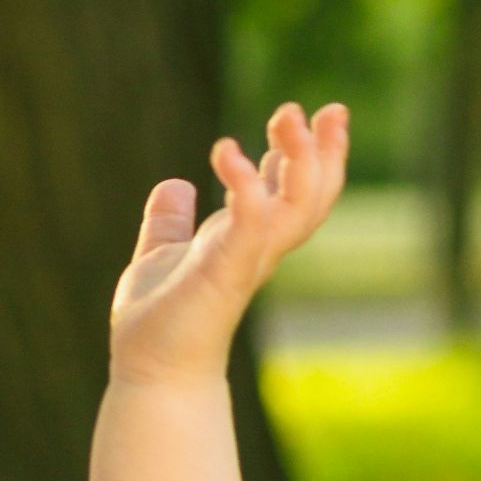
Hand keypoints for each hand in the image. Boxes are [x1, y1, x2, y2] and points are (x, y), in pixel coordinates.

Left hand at [108, 101, 350, 386]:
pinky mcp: (225, 272)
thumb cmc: (157, 322)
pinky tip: (227, 152)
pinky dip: (246, 186)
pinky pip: (249, 223)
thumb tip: (173, 184)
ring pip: (297, 204)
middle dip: (324, 150)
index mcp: (244, 240)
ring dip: (299, 158)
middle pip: (312, 194)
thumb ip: (169, 221)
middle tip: (331, 108)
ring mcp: (245, 260)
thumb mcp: (161, 255)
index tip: (310, 113)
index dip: (305, 153)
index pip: (289, 190)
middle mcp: (256, 248)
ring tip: (286, 117)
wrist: (150, 372)